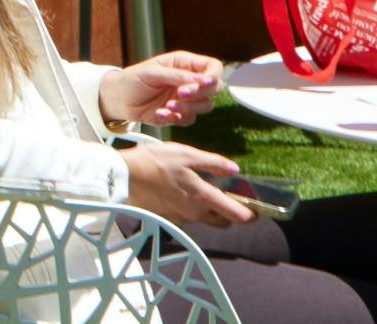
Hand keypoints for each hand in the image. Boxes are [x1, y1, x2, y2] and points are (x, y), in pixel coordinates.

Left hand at [98, 53, 225, 124]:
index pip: (212, 66)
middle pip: (215, 88)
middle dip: (200, 93)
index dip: (213, 75)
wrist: (119, 99)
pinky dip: (176, 118)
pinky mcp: (180, 113)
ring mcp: (187, 98)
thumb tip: (201, 80)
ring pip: (206, 106)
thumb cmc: (132, 79)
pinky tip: (160, 113)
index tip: (203, 82)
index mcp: (184, 64)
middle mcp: (189, 81)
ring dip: (188, 107)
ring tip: (168, 105)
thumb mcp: (152, 72)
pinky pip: (189, 119)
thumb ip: (177, 75)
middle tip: (180, 94)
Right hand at [118, 138, 252, 228]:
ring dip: (206, 208)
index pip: (238, 216)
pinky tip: (175, 191)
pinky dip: (186, 206)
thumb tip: (234, 170)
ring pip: (202, 218)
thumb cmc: (154, 162)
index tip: (255, 208)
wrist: (122, 177)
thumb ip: (213, 163)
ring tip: (195, 188)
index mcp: (204, 197)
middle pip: (222, 222)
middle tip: (224, 196)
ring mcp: (180, 218)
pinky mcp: (167, 218)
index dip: (251, 215)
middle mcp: (195, 213)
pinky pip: (184, 216)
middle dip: (228, 213)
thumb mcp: (186, 154)